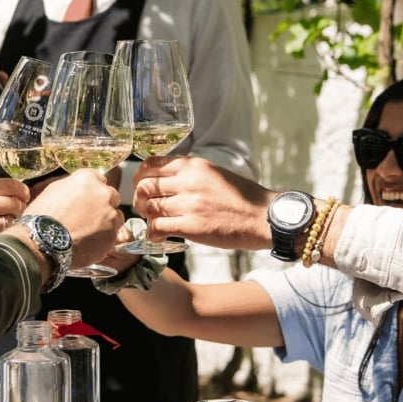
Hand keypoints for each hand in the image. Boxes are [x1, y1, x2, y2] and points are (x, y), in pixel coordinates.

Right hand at [25, 169, 123, 270]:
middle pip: (111, 196)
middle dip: (102, 205)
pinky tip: (88, 243)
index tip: (87, 199)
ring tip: (87, 232)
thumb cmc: (42, 218)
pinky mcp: (112, 236)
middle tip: (87, 217)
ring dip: (106, 222)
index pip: (99, 178)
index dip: (92, 191)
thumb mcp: (53, 191)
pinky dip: (104, 239)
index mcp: (88, 179)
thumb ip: (73, 186)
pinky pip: (113, 236)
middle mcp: (103, 194)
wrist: (41, 243)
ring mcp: (110, 216)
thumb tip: (79, 190)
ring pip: (115, 217)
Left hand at [131, 156, 274, 250]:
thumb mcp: (215, 174)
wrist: (263, 217)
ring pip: (149, 207)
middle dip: (138, 198)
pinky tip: (159, 237)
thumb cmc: (242, 197)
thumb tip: (165, 179)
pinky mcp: (192, 227)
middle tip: (144, 208)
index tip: (141, 187)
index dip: (140, 177)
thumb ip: (190, 174)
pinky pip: (157, 227)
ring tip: (155, 222)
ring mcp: (189, 204)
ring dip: (147, 217)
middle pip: (144, 186)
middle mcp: (188, 182)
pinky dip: (153, 233)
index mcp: (193, 166)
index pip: (151, 164)